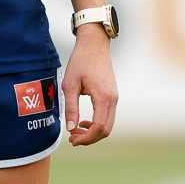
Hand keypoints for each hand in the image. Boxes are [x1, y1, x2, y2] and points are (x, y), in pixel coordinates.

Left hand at [62, 24, 117, 145]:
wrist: (94, 44)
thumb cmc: (81, 60)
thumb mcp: (70, 84)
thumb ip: (70, 107)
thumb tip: (70, 128)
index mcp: (103, 97)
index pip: (98, 128)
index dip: (86, 138)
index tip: (72, 139)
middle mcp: (112, 99)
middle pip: (105, 130)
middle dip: (89, 138)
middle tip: (73, 138)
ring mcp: (114, 97)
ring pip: (108, 124)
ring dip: (93, 131)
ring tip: (76, 130)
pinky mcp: (112, 95)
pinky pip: (108, 116)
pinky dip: (98, 123)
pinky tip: (84, 120)